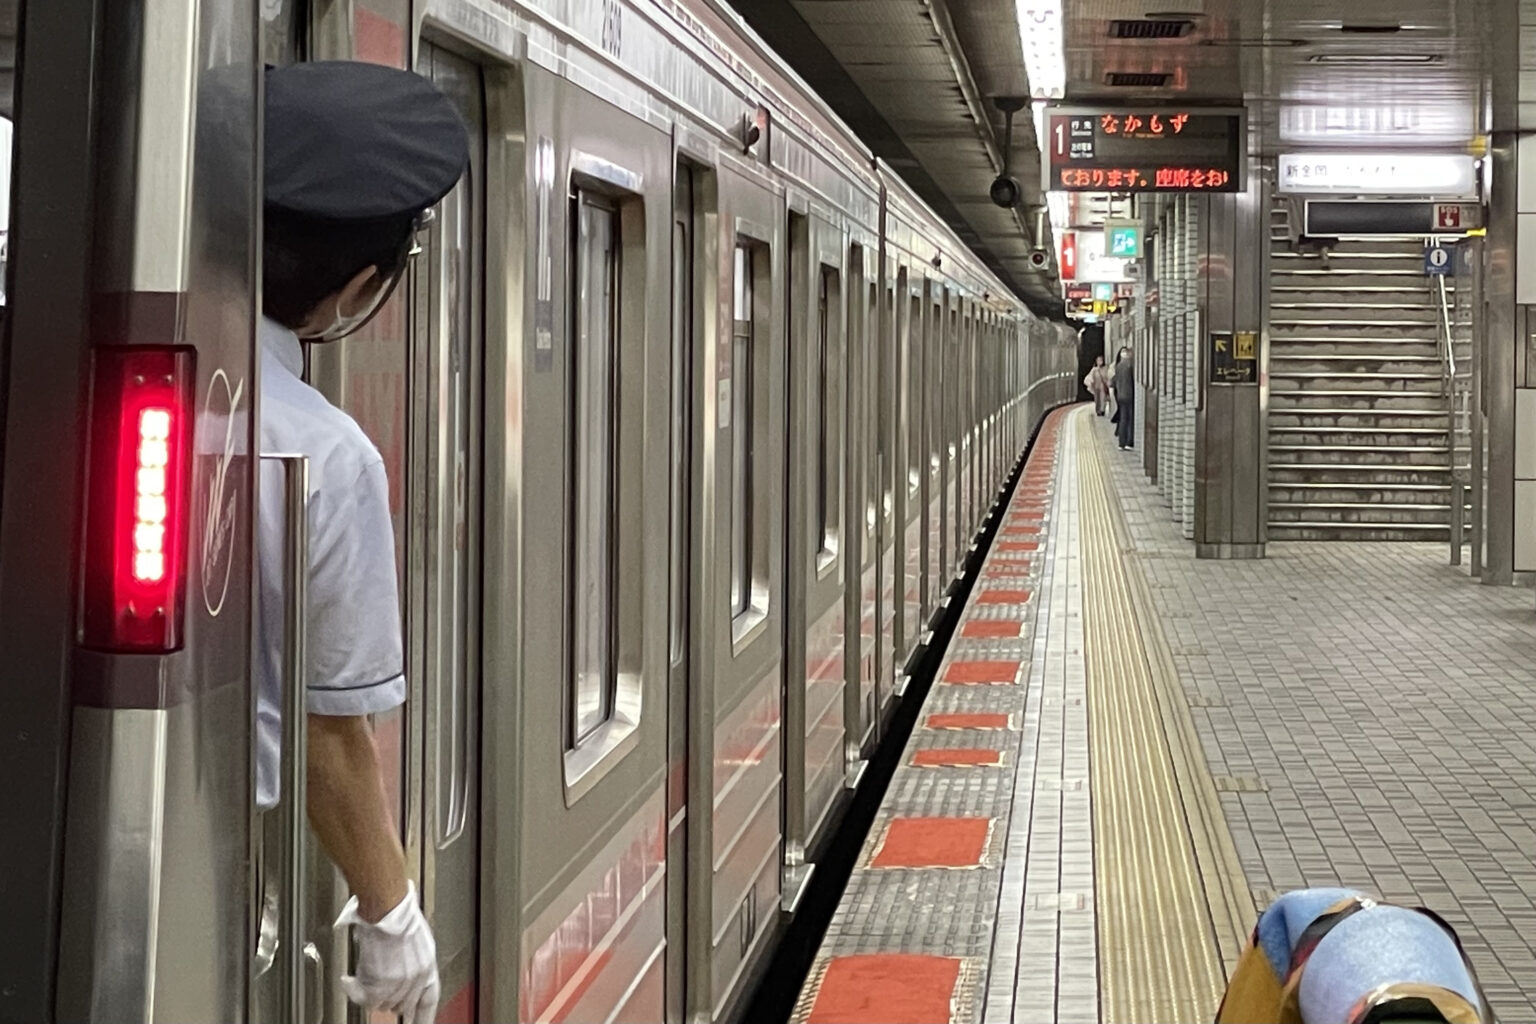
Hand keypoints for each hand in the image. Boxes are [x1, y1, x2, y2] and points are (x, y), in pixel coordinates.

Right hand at [334, 881, 439, 1023]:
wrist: (387, 909)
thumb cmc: (399, 915)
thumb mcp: (414, 941)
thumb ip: (410, 962)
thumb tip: (400, 974)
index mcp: (427, 966)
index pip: (428, 1002)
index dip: (422, 1018)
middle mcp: (416, 978)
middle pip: (401, 1006)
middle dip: (386, 997)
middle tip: (374, 987)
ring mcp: (399, 983)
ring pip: (381, 1004)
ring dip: (368, 992)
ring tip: (361, 976)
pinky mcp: (381, 984)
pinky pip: (364, 999)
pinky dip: (353, 990)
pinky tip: (349, 979)